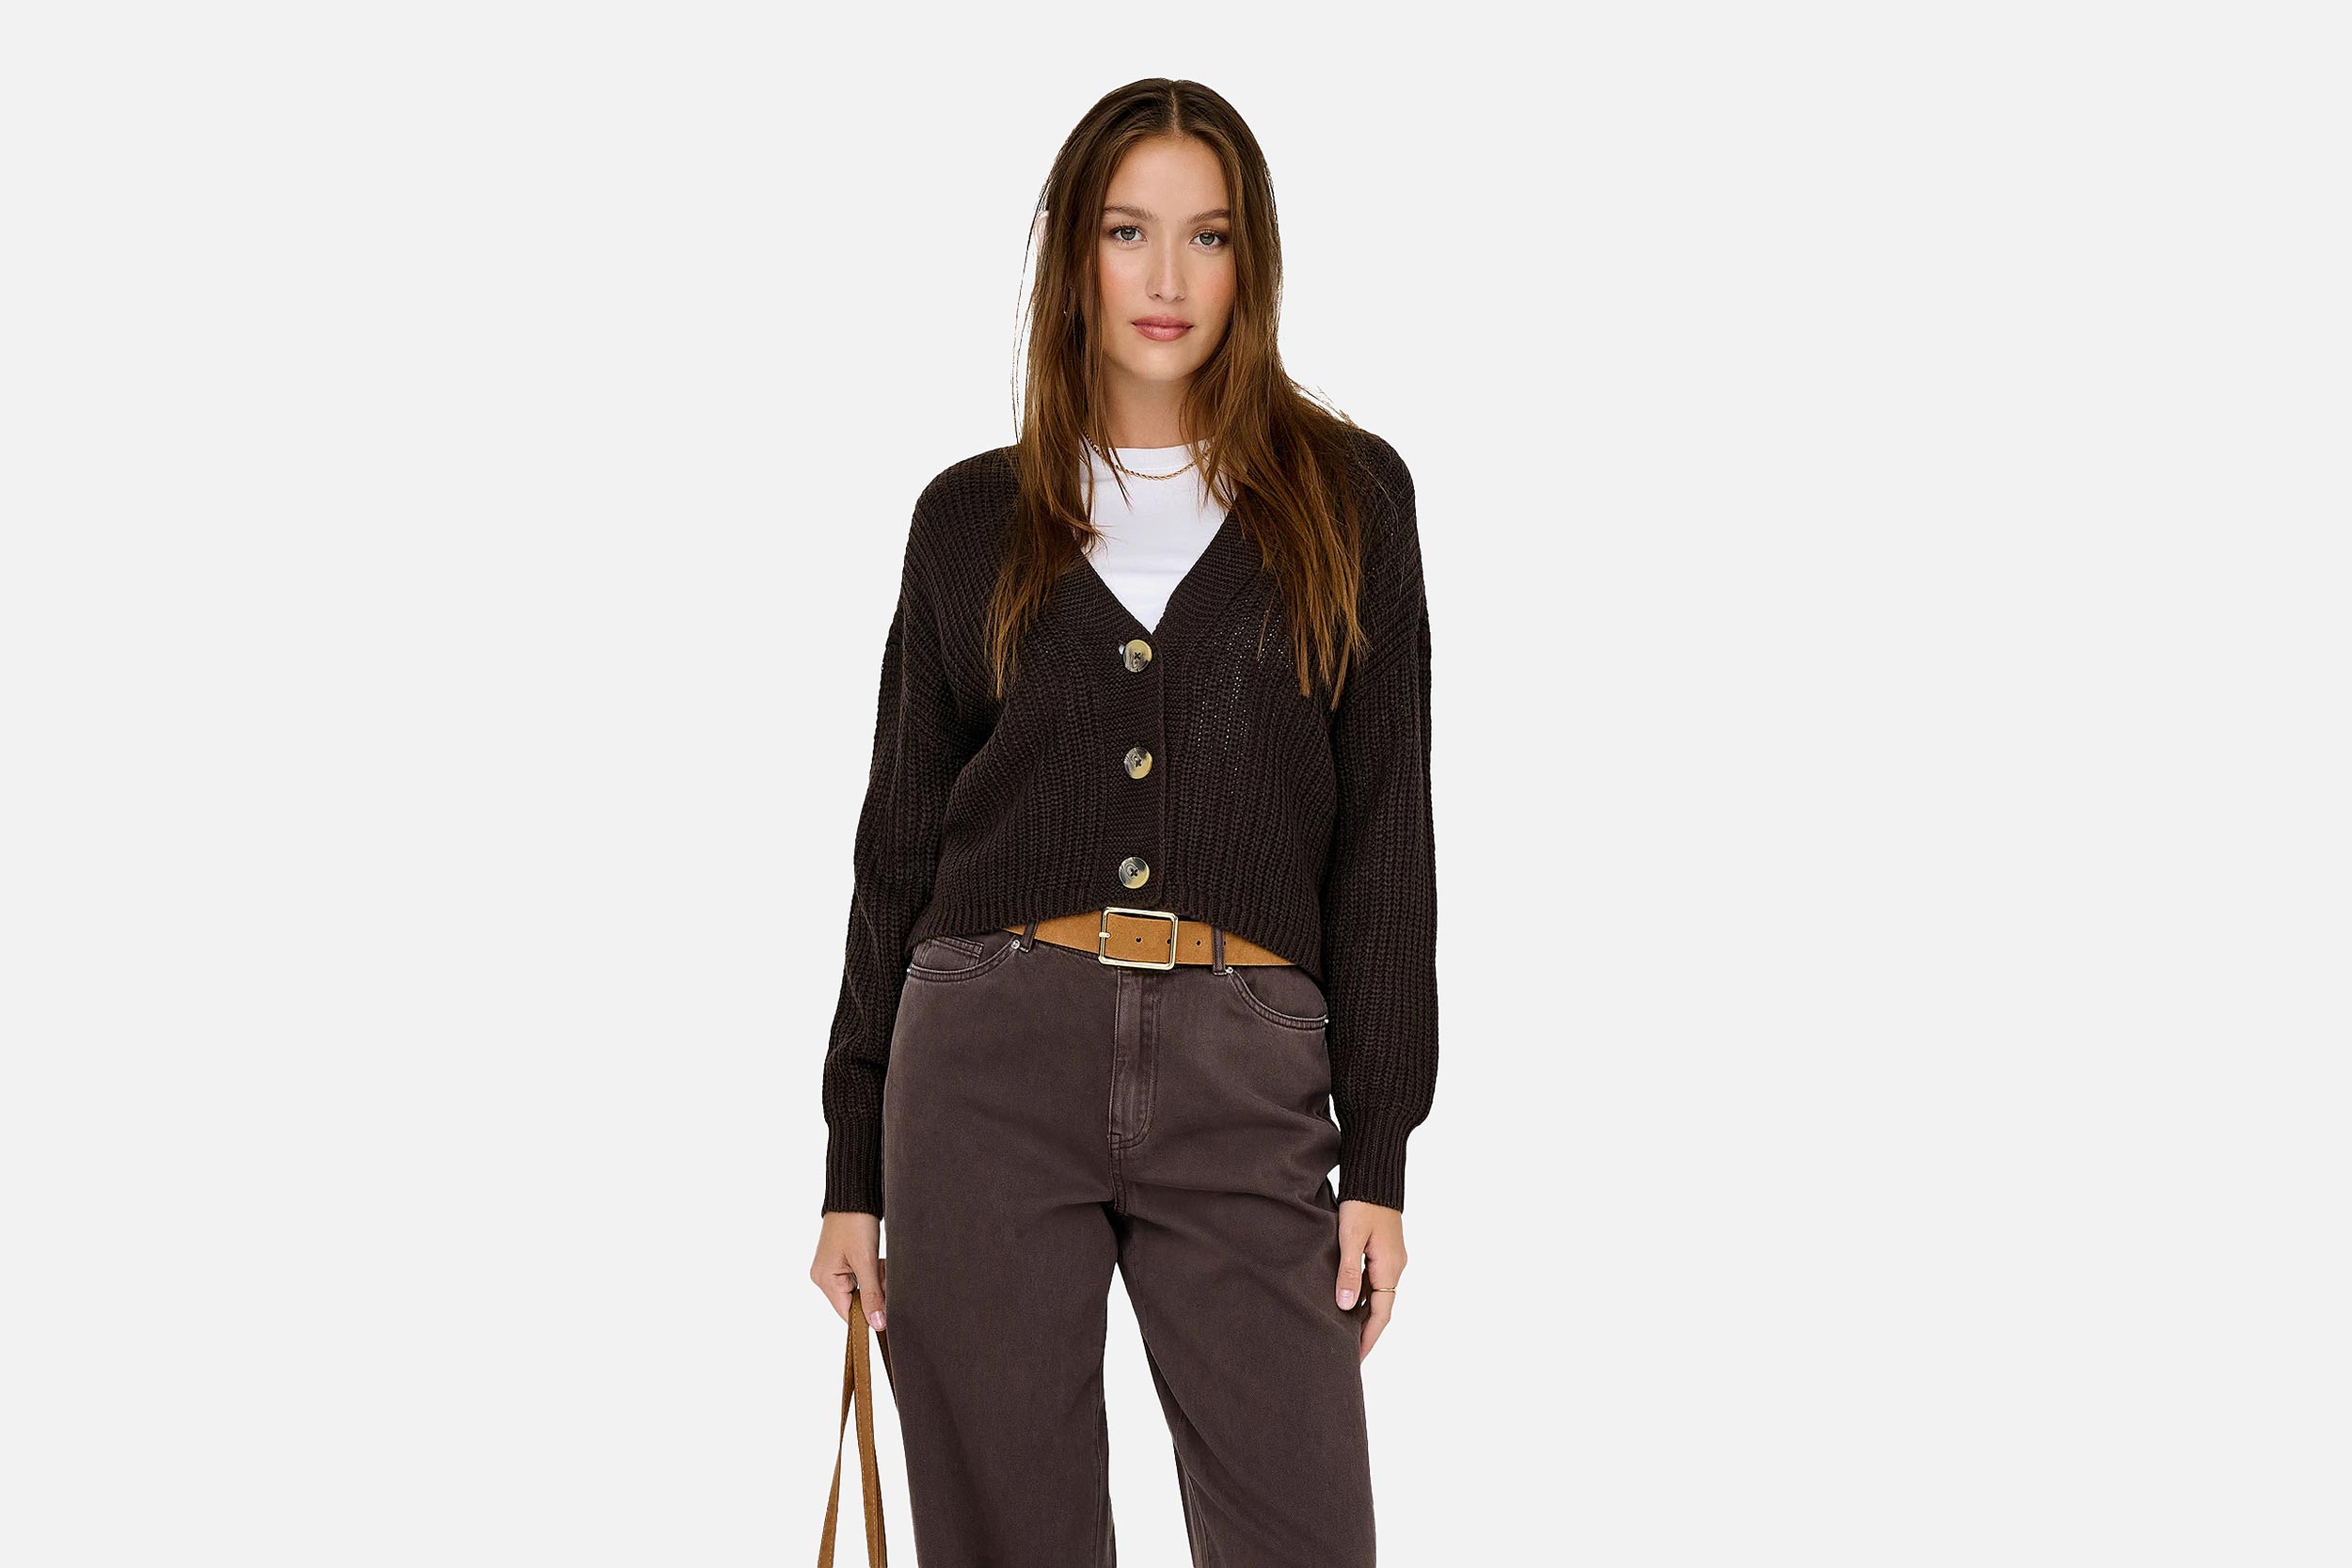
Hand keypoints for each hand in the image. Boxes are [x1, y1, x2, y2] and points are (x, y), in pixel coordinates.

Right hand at [812, 1209, 886, 1332]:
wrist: (855, 1193)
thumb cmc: (855, 1223)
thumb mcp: (867, 1261)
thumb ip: (873, 1295)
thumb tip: (877, 1324)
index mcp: (824, 1280)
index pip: (847, 1314)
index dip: (868, 1314)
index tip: (887, 1308)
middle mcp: (824, 1277)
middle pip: (856, 1301)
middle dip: (875, 1291)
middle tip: (882, 1271)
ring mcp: (833, 1269)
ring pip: (861, 1289)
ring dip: (875, 1280)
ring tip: (879, 1261)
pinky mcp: (842, 1261)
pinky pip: (861, 1277)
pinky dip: (872, 1272)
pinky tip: (877, 1258)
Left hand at [1334, 1198, 1406, 1362]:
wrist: (1376, 1174)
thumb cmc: (1361, 1203)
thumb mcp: (1350, 1237)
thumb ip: (1348, 1272)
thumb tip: (1346, 1307)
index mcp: (1389, 1268)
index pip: (1381, 1314)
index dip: (1368, 1338)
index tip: (1355, 1359)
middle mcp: (1395, 1267)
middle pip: (1382, 1309)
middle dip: (1366, 1333)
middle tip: (1348, 1354)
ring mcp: (1392, 1259)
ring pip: (1378, 1295)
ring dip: (1364, 1315)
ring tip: (1344, 1334)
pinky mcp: (1385, 1250)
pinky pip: (1376, 1282)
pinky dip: (1364, 1297)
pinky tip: (1349, 1302)